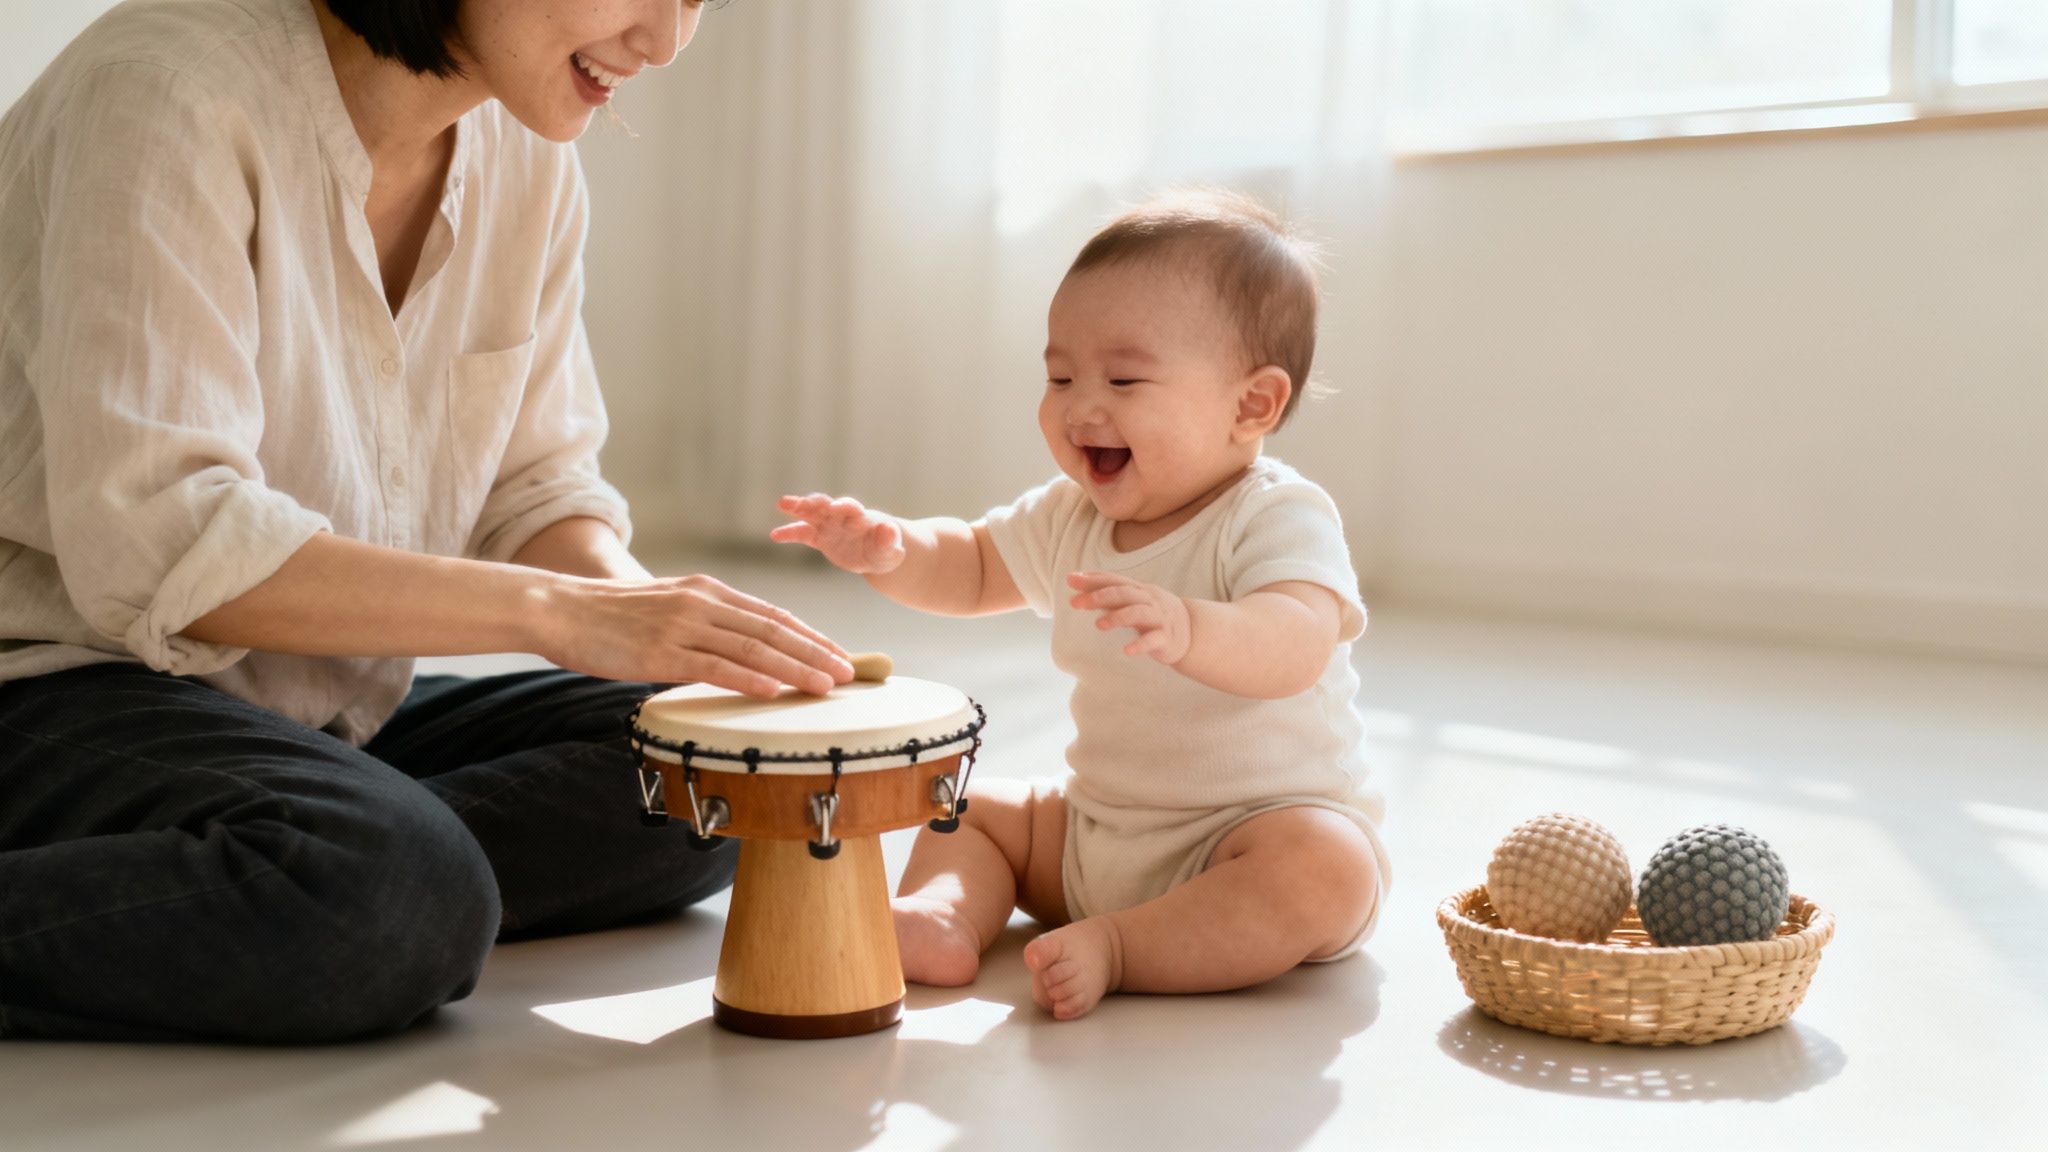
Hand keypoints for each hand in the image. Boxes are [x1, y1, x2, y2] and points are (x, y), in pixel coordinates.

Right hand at [536, 573, 853, 696]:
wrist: (560, 609)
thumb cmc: (610, 617)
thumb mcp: (666, 607)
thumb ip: (702, 623)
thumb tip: (734, 651)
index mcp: (707, 592)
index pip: (772, 614)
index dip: (810, 635)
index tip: (838, 653)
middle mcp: (702, 604)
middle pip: (773, 630)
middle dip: (816, 652)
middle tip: (848, 672)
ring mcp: (683, 627)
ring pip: (753, 648)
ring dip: (795, 668)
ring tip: (825, 685)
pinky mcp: (661, 652)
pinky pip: (714, 667)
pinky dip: (749, 678)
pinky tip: (774, 690)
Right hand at [769, 493, 906, 573]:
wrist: (876, 553)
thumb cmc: (885, 550)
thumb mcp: (891, 549)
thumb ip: (888, 540)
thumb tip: (888, 528)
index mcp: (860, 517)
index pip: (850, 507)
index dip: (843, 506)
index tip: (836, 508)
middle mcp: (841, 517)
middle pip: (826, 505)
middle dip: (814, 501)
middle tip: (801, 502)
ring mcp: (829, 526)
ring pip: (811, 514)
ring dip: (798, 507)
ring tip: (782, 503)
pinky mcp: (820, 538)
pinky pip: (803, 534)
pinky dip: (789, 533)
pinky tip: (775, 535)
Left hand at [1067, 571, 1191, 663]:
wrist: (1192, 632)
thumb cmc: (1154, 614)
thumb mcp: (1132, 602)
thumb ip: (1107, 595)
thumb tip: (1076, 584)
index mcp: (1139, 590)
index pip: (1114, 580)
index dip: (1093, 579)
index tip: (1070, 579)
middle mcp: (1149, 600)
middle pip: (1123, 593)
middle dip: (1099, 596)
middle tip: (1076, 603)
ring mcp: (1159, 618)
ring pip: (1138, 613)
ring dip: (1117, 617)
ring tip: (1099, 625)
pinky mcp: (1166, 638)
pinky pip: (1153, 640)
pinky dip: (1140, 644)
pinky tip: (1127, 651)